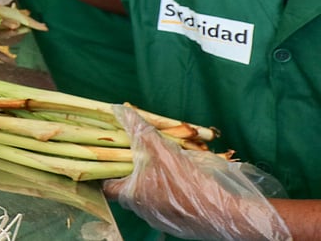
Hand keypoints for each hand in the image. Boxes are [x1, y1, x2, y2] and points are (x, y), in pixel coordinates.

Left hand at [104, 105, 289, 240]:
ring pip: (149, 197)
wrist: (226, 213)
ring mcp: (160, 219)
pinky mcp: (178, 224)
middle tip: (142, 155)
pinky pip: (167, 205)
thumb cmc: (189, 182)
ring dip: (154, 182)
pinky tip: (182, 181)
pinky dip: (169, 192)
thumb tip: (118, 109)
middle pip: (129, 189)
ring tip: (165, 165)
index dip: (106, 170)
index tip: (111, 156)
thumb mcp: (163, 150)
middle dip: (134, 172)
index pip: (107, 185)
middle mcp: (142, 211)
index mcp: (132, 196)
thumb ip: (139, 130)